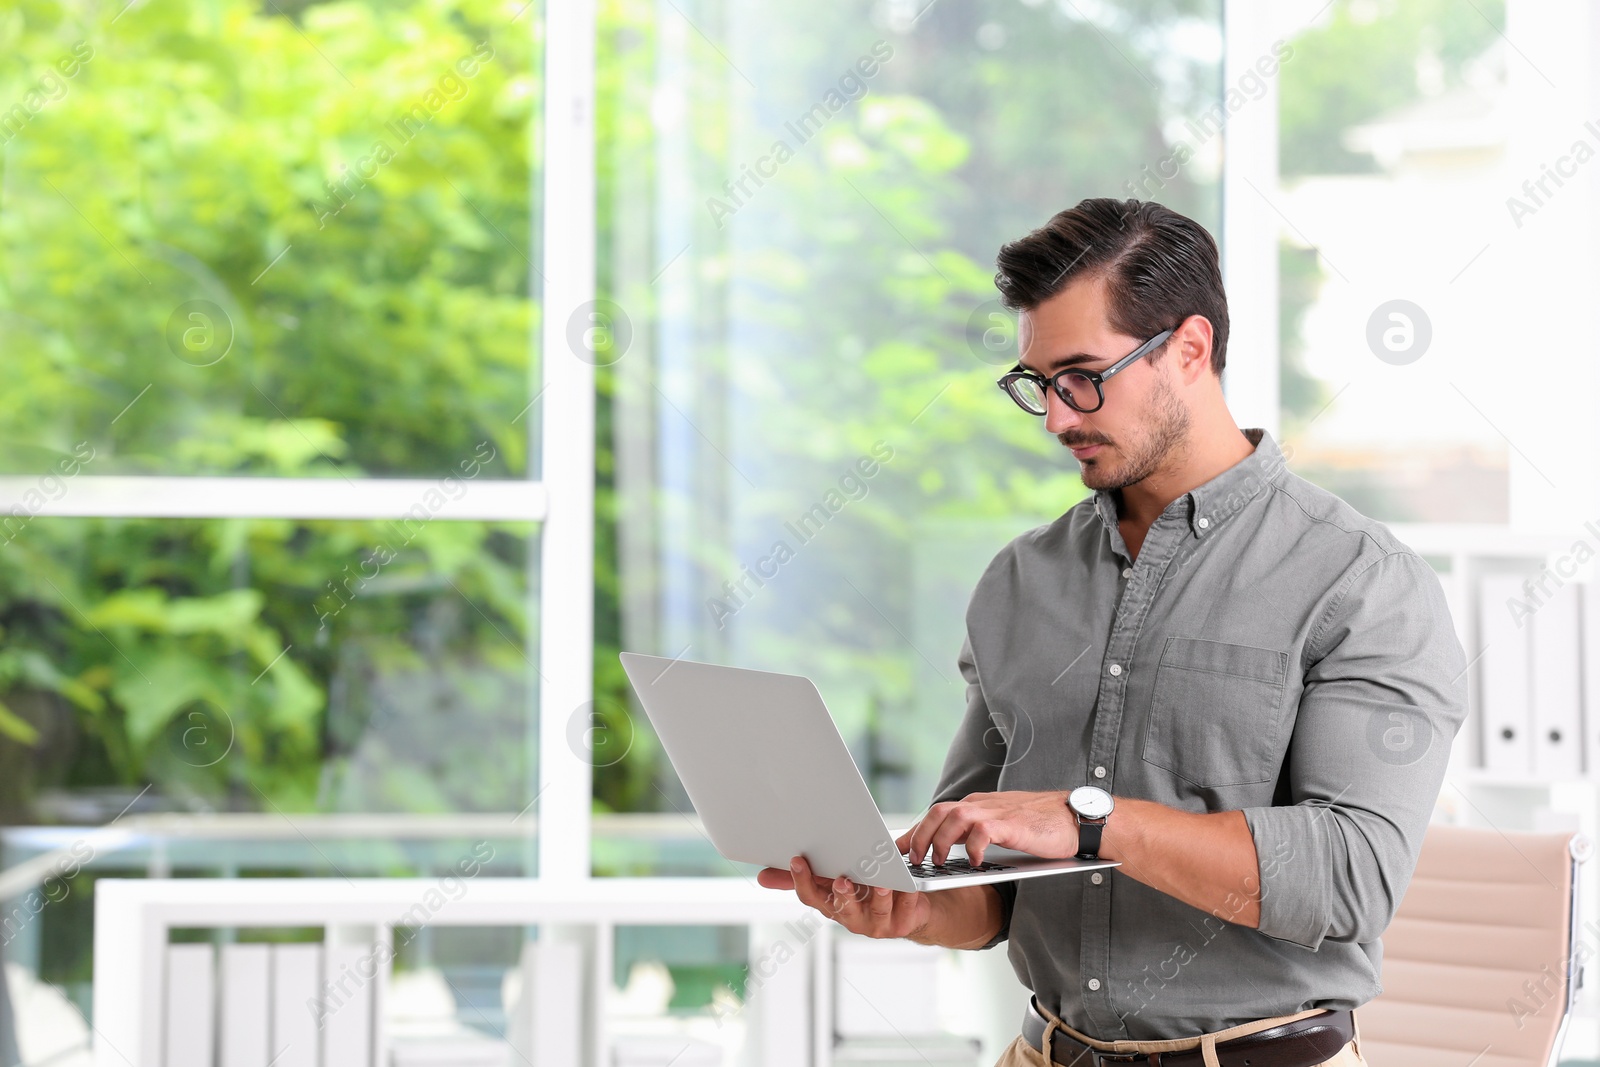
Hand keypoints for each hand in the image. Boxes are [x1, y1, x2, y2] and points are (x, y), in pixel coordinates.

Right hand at [757, 856, 933, 939]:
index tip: (797, 859)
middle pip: (843, 909)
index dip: (802, 880)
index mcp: (831, 906)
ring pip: (877, 910)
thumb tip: (761, 877)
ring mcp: (878, 923)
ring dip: (879, 897)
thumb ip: (802, 879)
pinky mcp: (903, 922)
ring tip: (882, 882)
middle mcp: (851, 918)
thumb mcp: (832, 881)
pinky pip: (907, 910)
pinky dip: (908, 897)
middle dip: (842, 895)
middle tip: (841, 880)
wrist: (907, 911)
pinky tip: (909, 885)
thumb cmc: (864, 891)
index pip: (811, 897)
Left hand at [897, 791, 1078, 866]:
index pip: (938, 813)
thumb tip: (950, 849)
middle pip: (938, 812)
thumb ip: (976, 832)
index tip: (899, 849)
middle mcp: (982, 804)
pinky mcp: (1012, 824)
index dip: (915, 831)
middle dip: (920, 836)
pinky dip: (973, 846)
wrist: (1076, 818)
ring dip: (940, 841)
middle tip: (912, 859)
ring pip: (954, 818)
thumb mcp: (1000, 826)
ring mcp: (996, 812)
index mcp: (978, 805)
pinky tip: (974, 862)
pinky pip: (983, 831)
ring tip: (937, 862)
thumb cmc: (1040, 826)